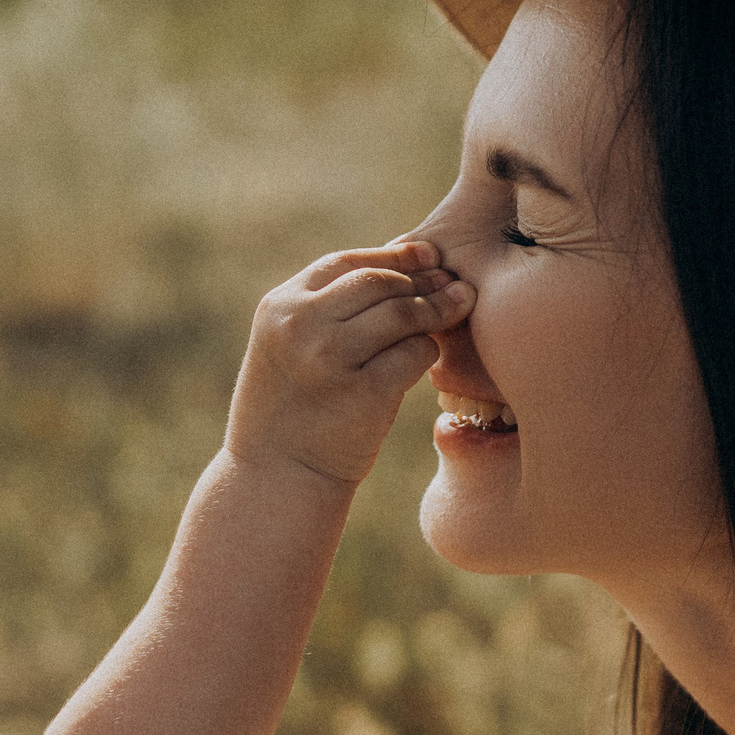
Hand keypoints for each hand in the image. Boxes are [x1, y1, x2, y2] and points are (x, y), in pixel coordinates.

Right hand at [227, 238, 471, 487]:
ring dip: (437, 311)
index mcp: (279, 307)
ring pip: (402, 314)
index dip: (393, 256)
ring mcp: (330, 360)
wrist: (276, 478)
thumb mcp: (288, 346)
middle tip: (454, 285)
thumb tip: (405, 261)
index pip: (346, 263)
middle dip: (423, 280)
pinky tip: (431, 358)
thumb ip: (328, 307)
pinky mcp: (364, 394)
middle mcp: (300, 327)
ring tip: (458, 309)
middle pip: (378, 283)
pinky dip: (428, 352)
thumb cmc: (292, 408)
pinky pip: (415, 354)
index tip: (428, 256)